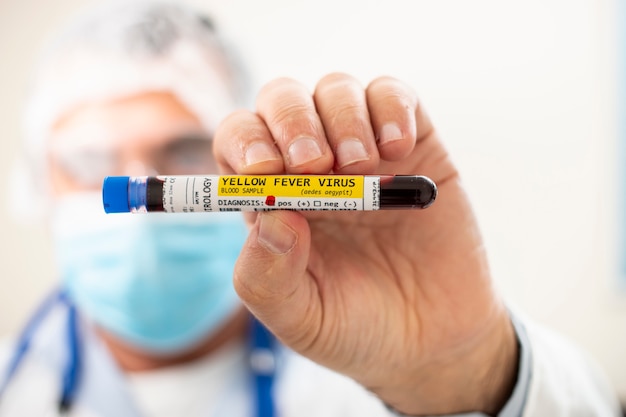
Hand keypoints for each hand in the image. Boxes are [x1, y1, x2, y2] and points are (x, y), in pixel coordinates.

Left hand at [214, 73, 517, 414]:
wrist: (432, 339)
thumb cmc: (354, 327)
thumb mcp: (299, 318)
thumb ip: (267, 275)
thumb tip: (270, 212)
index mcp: (272, 200)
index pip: (239, 143)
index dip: (245, 143)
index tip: (264, 171)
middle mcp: (311, 167)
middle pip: (282, 101)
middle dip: (292, 120)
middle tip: (316, 166)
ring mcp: (361, 151)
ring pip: (335, 89)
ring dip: (342, 117)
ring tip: (363, 165)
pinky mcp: (412, 144)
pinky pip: (393, 95)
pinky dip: (392, 108)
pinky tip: (398, 149)